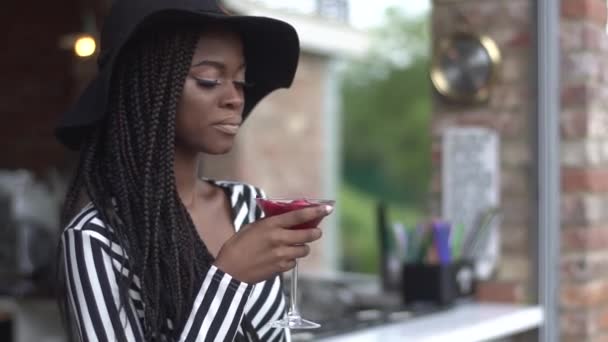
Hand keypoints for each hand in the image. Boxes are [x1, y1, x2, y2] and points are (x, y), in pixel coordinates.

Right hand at [214, 204, 332, 283]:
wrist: (230, 270)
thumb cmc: (239, 245)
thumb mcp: (253, 227)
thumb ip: (272, 223)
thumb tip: (288, 218)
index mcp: (271, 225)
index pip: (299, 216)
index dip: (316, 212)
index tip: (327, 208)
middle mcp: (278, 239)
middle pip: (307, 234)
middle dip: (315, 233)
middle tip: (316, 232)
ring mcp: (281, 255)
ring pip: (304, 250)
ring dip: (302, 247)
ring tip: (295, 246)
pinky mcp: (280, 268)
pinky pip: (294, 262)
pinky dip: (291, 259)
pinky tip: (281, 257)